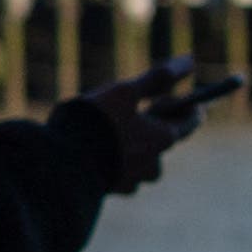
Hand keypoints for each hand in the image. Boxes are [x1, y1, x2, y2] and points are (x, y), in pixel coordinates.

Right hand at [81, 62, 219, 194]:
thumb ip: (157, 77)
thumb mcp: (125, 91)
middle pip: (164, 141)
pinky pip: (124, 172)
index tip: (180, 97)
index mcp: (163, 138)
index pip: (189, 122)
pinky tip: (98, 149)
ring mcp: (134, 180)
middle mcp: (154, 163)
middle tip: (141, 109)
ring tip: (113, 130)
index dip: (187, 106)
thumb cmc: (96, 122)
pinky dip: (116, 159)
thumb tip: (190, 61)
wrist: (62, 164)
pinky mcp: (114, 190)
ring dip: (135, 145)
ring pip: (143, 159)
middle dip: (155, 125)